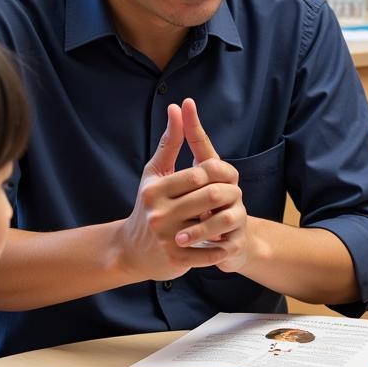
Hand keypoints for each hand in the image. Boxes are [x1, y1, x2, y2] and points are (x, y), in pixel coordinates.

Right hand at [116, 100, 247, 278]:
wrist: (132, 249)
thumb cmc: (149, 204)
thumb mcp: (155, 173)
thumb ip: (170, 141)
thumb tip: (177, 108)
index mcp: (155, 190)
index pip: (198, 175)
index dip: (217, 175)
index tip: (225, 177)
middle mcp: (159, 213)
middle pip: (208, 197)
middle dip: (226, 196)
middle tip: (235, 196)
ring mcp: (167, 238)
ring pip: (211, 225)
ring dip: (227, 220)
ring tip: (233, 215)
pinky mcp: (176, 259)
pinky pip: (209, 253)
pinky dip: (222, 247)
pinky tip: (226, 239)